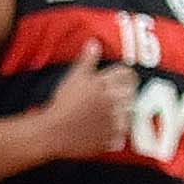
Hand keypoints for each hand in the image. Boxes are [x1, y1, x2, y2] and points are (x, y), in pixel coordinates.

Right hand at [35, 40, 135, 157]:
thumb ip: (87, 60)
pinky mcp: (111, 140)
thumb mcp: (73, 77)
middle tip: (113, 97)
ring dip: (122, 113)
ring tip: (108, 114)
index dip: (125, 76)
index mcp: (107, 85)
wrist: (52, 132)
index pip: (128, 75)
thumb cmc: (62, 103)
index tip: (120, 79)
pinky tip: (102, 131)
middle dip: (125, 94)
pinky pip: (120, 136)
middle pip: (131, 94)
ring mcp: (115, 122)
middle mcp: (115, 102)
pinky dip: (115, 134)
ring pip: (129, 115)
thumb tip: (94, 43)